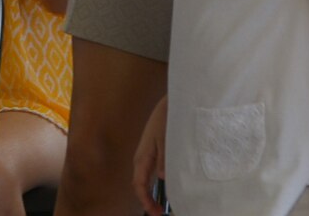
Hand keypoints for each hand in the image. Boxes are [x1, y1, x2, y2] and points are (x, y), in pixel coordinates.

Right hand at [133, 97, 167, 215]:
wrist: (169, 103)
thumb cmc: (167, 119)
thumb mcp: (166, 138)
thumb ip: (164, 158)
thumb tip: (163, 177)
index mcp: (142, 157)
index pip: (139, 185)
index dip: (145, 200)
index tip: (154, 212)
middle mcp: (142, 159)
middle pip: (140, 186)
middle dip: (147, 201)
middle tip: (159, 214)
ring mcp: (147, 156)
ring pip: (145, 180)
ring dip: (150, 194)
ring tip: (161, 207)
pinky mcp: (153, 152)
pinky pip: (150, 173)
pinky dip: (154, 185)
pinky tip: (164, 189)